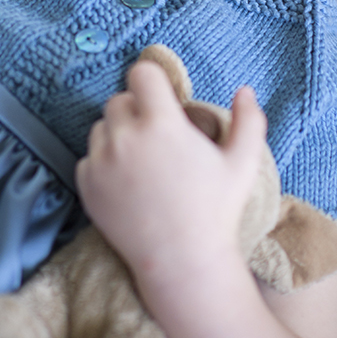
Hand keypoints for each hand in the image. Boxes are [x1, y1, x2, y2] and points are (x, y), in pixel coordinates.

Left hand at [76, 60, 266, 285]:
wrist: (182, 263)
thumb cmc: (216, 212)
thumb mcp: (243, 164)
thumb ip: (249, 121)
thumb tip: (245, 90)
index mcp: (162, 124)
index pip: (141, 74)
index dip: (153, 82)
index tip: (162, 98)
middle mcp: (126, 138)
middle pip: (119, 100)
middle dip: (137, 110)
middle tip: (157, 136)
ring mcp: (102, 163)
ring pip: (101, 127)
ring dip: (118, 134)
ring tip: (143, 161)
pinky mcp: (87, 186)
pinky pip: (88, 157)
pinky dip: (103, 163)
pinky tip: (128, 182)